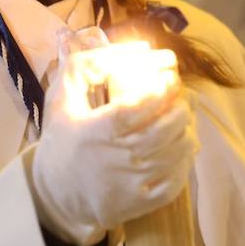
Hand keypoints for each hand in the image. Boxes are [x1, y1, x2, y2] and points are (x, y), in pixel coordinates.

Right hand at [32, 51, 198, 245]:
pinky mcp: (142, 202)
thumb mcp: (60, 102)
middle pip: (165, 128)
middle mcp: (120, 156)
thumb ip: (83, 69)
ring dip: (187, 132)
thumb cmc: (62, 143)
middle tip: (185, 98)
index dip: (162, 90)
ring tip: (185, 120)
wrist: (57, 196)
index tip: (171, 79)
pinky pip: (175, 181)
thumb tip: (114, 43)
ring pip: (176, 153)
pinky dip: (185, 163)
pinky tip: (182, 149)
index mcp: (100, 130)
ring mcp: (133, 182)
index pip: (140, 106)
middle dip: (182, 108)